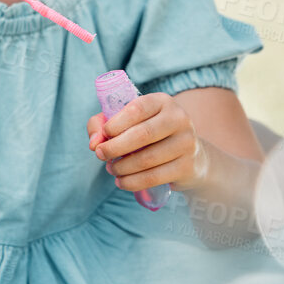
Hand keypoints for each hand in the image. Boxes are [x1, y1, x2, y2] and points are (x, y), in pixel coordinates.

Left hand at [88, 92, 210, 192]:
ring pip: (147, 159)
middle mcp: (179, 119)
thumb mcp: (124, 121)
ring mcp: (187, 143)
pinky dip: (133, 182)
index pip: (136, 109)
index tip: (103, 135)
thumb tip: (93, 143)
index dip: (115, 123)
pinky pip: (155, 177)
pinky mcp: (188, 166)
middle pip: (142, 134)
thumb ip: (100, 124)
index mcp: (162, 102)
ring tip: (111, 169)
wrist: (189, 156)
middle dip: (114, 147)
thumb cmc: (148, 134)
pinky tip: (121, 182)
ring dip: (122, 167)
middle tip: (100, 155)